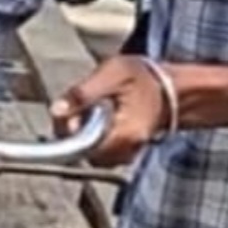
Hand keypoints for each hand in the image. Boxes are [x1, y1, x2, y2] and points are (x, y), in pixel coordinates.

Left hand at [52, 57, 166, 167]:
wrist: (171, 87)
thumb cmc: (143, 78)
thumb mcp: (111, 74)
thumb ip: (83, 93)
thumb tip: (56, 111)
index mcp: (126, 135)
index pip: (84, 148)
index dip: (67, 132)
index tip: (65, 112)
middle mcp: (127, 151)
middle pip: (85, 153)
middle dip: (72, 131)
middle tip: (76, 107)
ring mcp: (126, 153)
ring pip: (90, 153)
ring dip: (80, 133)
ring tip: (89, 109)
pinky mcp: (124, 151)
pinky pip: (98, 150)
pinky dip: (90, 135)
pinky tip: (96, 116)